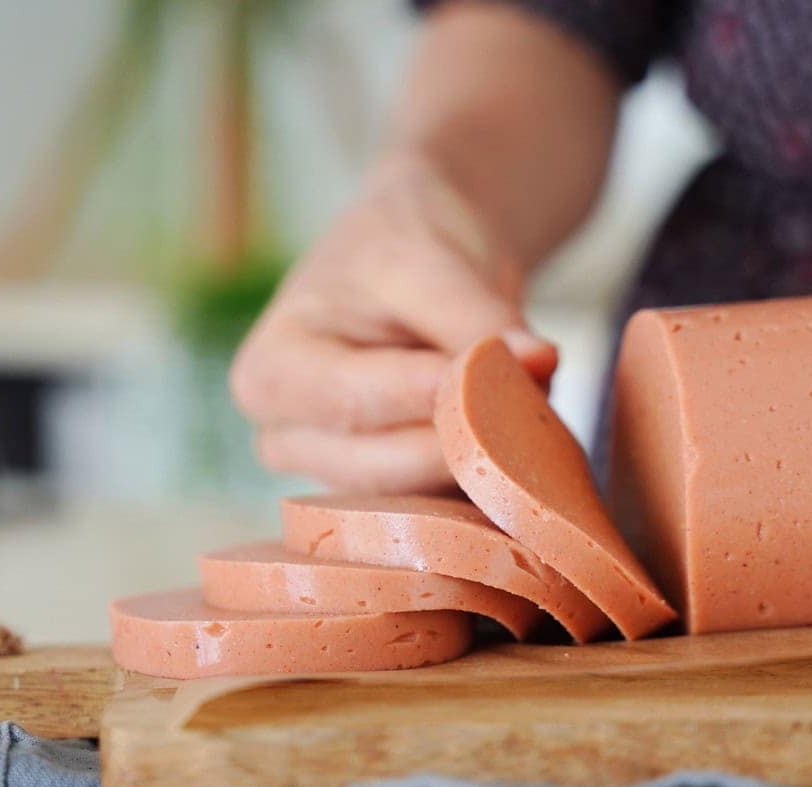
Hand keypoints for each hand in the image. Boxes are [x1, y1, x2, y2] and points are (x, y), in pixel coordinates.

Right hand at [230, 153, 557, 493]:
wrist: (411, 261)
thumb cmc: (403, 250)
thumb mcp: (437, 266)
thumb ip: (483, 322)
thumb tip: (538, 363)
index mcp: (270, 374)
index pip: (359, 404)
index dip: (441, 395)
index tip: (512, 368)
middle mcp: (287, 440)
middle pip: (389, 468)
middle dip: (472, 435)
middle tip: (541, 391)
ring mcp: (336, 478)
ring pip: (423, 499)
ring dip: (488, 459)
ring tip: (531, 401)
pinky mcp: (386, 501)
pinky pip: (445, 510)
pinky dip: (490, 478)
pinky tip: (521, 440)